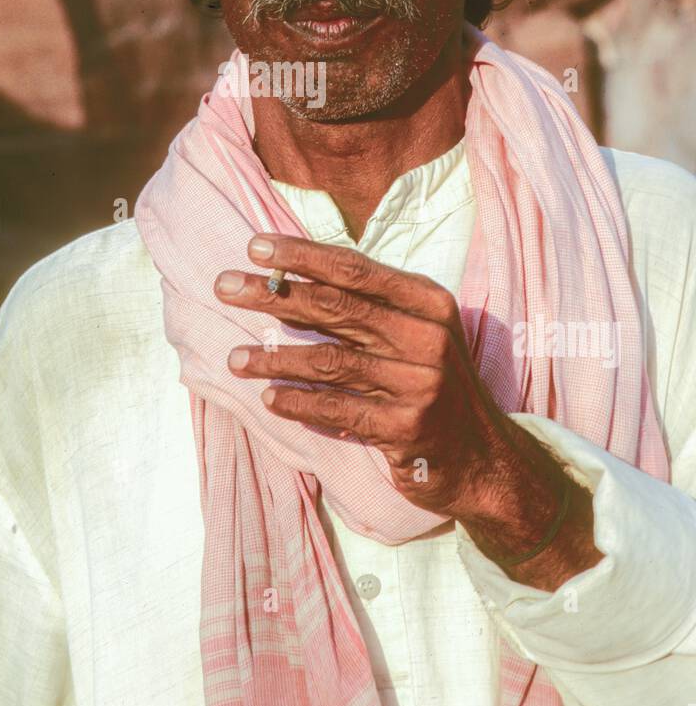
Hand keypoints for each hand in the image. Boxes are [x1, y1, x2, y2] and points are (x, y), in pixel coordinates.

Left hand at [214, 232, 511, 518]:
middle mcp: (427, 337)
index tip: (254, 247)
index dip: (302, 255)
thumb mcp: (413, 333)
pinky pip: (339, 410)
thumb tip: (284, 280)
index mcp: (427, 302)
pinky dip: (299, 403)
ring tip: (234, 358)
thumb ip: (364, 307)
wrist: (481, 458)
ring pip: (330, 361)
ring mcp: (420, 383)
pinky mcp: (407, 428)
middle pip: (336, 307)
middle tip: (224, 287)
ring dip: (274, 357)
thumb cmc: (430, 383)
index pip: (355, 268)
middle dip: (273, 295)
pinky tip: (268, 398)